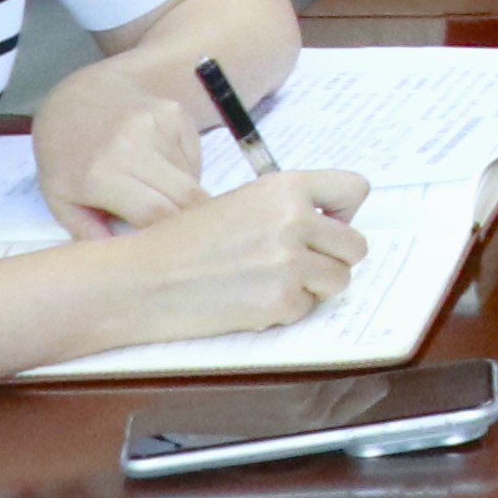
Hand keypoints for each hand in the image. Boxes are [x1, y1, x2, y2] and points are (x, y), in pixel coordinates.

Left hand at [30, 54, 218, 236]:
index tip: (172, 252)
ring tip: (156, 192)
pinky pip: (193, 158)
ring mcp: (159, 125)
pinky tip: (160, 166)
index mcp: (101, 173)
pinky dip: (184, 172)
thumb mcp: (60, 199)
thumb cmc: (64, 156)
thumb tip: (124, 263)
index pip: (155, 214)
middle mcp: (134, 145)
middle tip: (188, 238)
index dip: (171, 237)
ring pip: (191, 179)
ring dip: (182, 195)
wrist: (77, 98)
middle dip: (192, 222)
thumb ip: (89, 233)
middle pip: (186, 197)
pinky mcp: (176, 114)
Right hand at [104, 170, 370, 347]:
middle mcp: (294, 220)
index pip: (355, 190)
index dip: (345, 213)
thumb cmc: (183, 242)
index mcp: (285, 187)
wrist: (142, 281)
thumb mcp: (241, 203)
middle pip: (355, 246)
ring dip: (312, 286)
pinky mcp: (279, 301)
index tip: (328, 227)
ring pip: (338, 280)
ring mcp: (289, 263)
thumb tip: (331, 226)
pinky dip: (283, 310)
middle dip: (331, 259)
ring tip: (270, 281)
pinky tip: (248, 300)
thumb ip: (288, 208)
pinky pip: (306, 309)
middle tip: (297, 264)